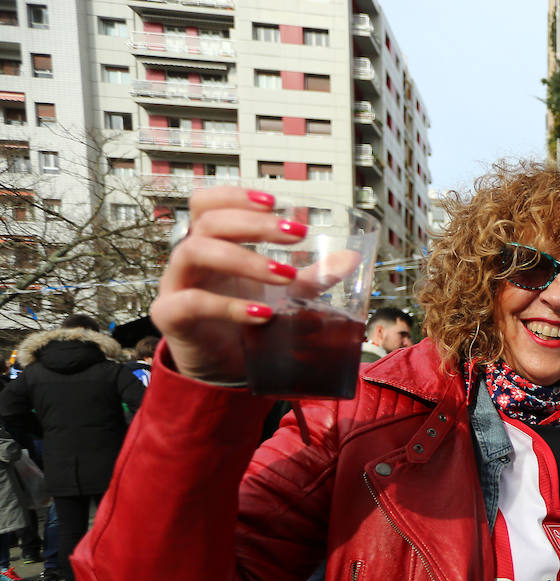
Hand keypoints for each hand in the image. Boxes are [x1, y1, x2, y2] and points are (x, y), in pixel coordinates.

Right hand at [150, 188, 307, 382]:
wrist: (223, 367)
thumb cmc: (245, 320)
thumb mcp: (283, 295)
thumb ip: (312, 276)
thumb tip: (350, 259)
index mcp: (211, 243)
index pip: (208, 203)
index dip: (236, 195)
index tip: (275, 202)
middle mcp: (189, 257)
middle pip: (208, 221)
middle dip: (254, 223)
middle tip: (296, 235)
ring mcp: (175, 284)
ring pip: (194, 251)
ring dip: (244, 259)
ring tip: (285, 275)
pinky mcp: (170, 316)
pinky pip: (191, 302)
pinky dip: (228, 305)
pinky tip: (262, 314)